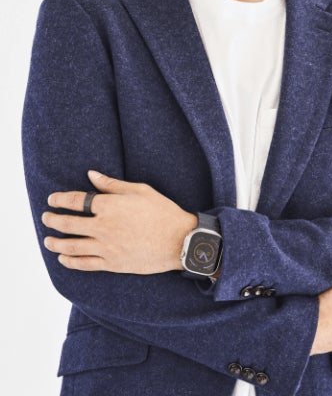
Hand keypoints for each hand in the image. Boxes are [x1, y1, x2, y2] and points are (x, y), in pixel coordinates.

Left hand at [42, 171, 197, 273]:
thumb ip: (111, 184)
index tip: (52, 199)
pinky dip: (70, 261)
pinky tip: (63, 258)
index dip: (60, 199)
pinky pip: (84, 264)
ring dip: (56, 242)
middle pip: (68, 224)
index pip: (76, 200)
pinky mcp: (112, 264)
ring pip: (72, 246)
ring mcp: (106, 247)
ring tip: (48, 240)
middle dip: (53, 220)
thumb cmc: (162, 211)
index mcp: (109, 205)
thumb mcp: (139, 190)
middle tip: (46, 217)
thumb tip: (91, 175)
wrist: (178, 240)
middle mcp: (103, 226)